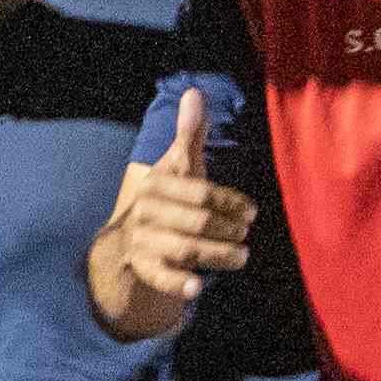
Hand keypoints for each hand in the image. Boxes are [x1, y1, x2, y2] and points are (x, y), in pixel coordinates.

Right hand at [93, 94, 256, 306]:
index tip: (252, 212)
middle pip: (197, 222)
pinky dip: (179, 285)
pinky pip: (161, 278)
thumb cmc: (166, 198)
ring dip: (218, 255)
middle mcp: (145, 211)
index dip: (230, 201)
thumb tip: (195, 91)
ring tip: (242, 256)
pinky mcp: (143, 268)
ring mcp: (142, 241)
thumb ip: (190, 134)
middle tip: (246, 234)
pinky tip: (197, 289)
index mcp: (156, 183)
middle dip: (227, 229)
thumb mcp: (176, 166)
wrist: (128, 240)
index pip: (200, 192)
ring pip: (187, 249)